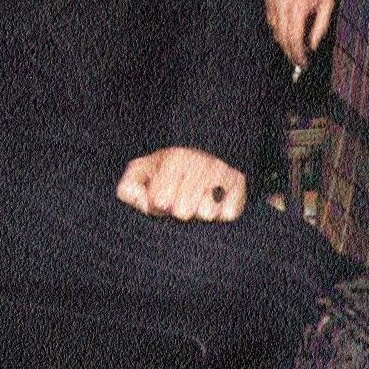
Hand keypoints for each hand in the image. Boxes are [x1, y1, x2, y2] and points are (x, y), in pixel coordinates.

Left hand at [118, 146, 247, 222]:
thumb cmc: (166, 172)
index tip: (161, 198)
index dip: (157, 206)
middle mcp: (201, 162)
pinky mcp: (240, 184)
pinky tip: (215, 203)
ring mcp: (222, 172)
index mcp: (175, 159)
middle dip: (178, 211)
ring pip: (206, 213)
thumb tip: (145, 201)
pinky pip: (228, 214)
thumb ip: (129, 188)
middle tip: (181, 200)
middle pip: (183, 211)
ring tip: (198, 201)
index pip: (159, 201)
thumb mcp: (141, 174)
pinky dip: (220, 214)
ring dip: (200, 213)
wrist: (204, 154)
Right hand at [265, 0, 335, 65]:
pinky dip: (279, 30)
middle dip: (290, 53)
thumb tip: (312, 46)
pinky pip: (271, 21)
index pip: (294, 38)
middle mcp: (282, 5)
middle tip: (299, 61)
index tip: (303, 63)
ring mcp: (273, 2)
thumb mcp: (327, 4)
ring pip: (275, 32)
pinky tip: (289, 31)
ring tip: (297, 46)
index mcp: (298, 7)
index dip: (297, 54)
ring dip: (285, 42)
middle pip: (282, 39)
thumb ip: (320, 27)